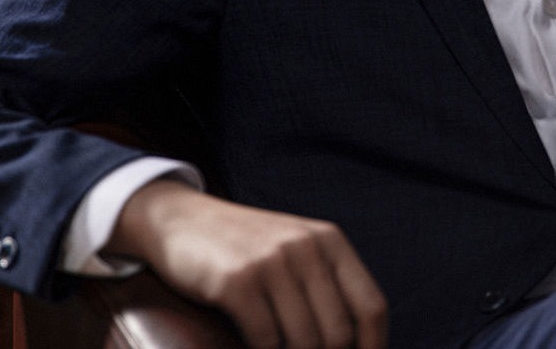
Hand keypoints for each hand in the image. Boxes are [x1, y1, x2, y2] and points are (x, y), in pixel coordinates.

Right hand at [105, 180, 387, 348]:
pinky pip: (267, 342)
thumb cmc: (245, 247)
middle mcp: (306, 246)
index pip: (372, 307)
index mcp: (329, 240)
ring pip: (305, 343)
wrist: (183, 220)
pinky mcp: (238, 281)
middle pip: (340, 334)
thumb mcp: (295, 251)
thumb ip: (326, 286)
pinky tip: (252, 348)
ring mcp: (272, 261)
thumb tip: (353, 345)